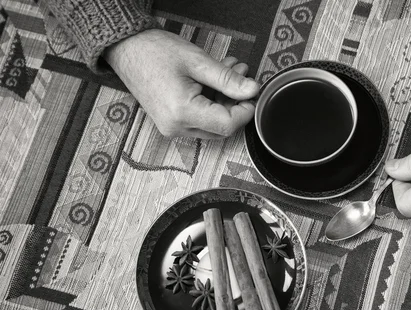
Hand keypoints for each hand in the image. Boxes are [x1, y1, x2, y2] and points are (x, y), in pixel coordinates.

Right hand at [104, 29, 259, 138]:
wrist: (126, 49)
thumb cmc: (155, 51)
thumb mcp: (198, 62)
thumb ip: (228, 79)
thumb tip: (252, 90)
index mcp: (182, 113)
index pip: (227, 125)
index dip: (245, 111)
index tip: (252, 93)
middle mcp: (176, 127)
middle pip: (221, 128)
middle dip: (236, 103)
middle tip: (241, 76)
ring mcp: (172, 127)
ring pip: (212, 125)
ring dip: (225, 102)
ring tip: (229, 72)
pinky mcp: (171, 123)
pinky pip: (199, 121)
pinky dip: (211, 104)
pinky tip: (214, 82)